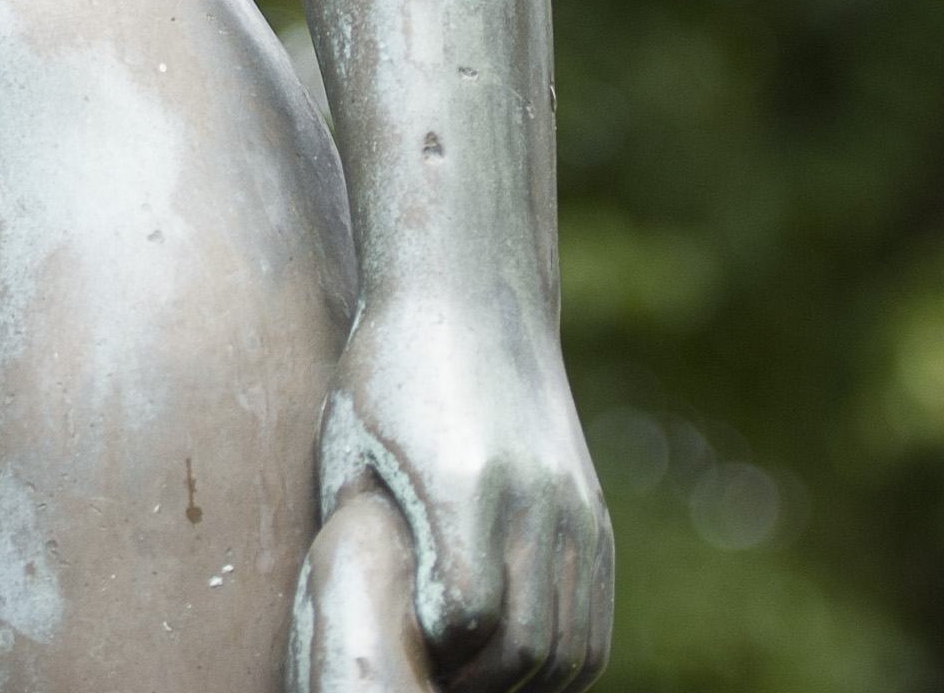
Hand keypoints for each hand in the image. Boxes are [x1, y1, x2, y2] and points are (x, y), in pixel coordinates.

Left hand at [298, 307, 612, 692]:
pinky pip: (595, 620)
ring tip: (468, 678)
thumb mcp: (349, 445)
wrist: (472, 291)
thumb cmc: (387, 367)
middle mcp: (535, 500)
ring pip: (573, 648)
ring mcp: (576, 509)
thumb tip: (348, 622)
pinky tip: (509, 656)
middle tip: (429, 682)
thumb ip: (354, 536)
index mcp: (466, 483)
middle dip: (475, 684)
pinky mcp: (594, 513)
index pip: (466, 619)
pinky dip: (559, 658)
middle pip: (526, 648)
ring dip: (522, 682)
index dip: (430, 653)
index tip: (396, 649)